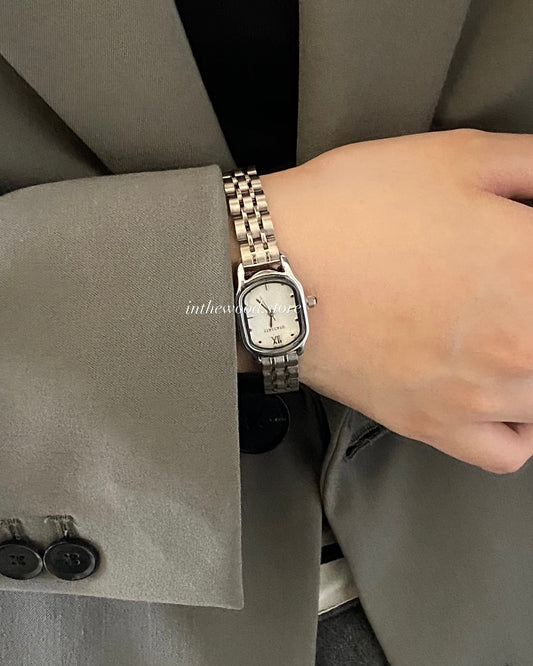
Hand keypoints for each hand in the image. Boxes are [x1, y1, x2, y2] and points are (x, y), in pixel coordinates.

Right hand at [260, 129, 532, 473]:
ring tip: (509, 335)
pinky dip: (521, 428)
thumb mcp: (458, 155)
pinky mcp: (434, 425)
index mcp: (531, 268)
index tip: (522, 254)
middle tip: (507, 290)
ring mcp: (479, 394)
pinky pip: (511, 451)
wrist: (274, 269)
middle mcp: (521, 342)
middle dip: (532, 306)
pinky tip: (504, 397)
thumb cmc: (356, 209)